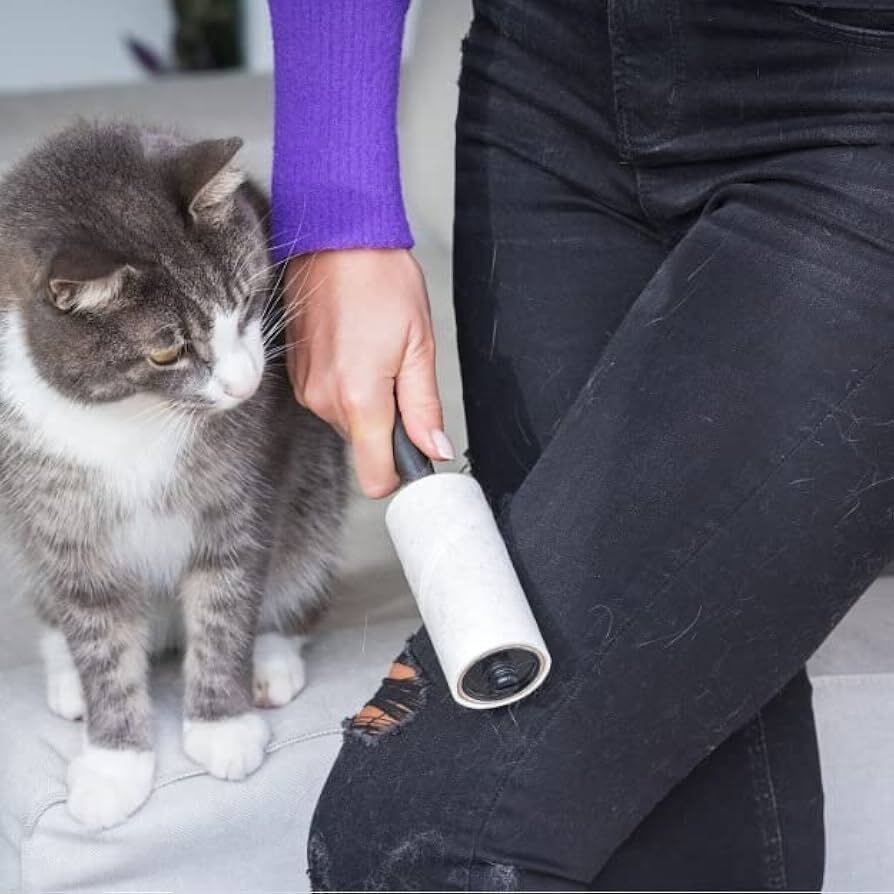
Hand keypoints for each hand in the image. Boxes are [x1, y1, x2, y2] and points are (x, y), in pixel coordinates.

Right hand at [283, 248, 452, 497]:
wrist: (335, 238)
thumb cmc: (380, 281)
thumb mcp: (419, 346)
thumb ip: (424, 408)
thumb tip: (435, 450)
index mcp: (361, 400)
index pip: (375, 476)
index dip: (400, 473)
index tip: (416, 457)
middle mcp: (325, 401)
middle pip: (365, 446)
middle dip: (387, 424)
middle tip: (399, 375)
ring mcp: (306, 388)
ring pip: (348, 422)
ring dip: (368, 402)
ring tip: (375, 353)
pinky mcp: (295, 375)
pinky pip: (329, 399)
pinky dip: (347, 386)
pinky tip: (355, 348)